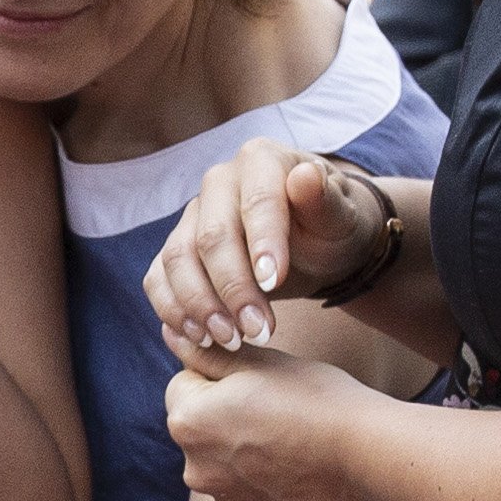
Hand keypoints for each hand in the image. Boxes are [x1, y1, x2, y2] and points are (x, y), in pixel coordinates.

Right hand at [148, 137, 385, 356]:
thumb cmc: (331, 227)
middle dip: (233, 289)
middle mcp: (218, 183)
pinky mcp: (177, 250)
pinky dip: (173, 311)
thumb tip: (304, 177)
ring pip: (177, 260)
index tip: (275, 283)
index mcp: (260, 160)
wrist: (317, 244)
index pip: (256, 201)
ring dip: (200, 306)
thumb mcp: (341, 216)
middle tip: (259, 331)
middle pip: (211, 236)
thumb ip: (325, 200)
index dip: (262, 243)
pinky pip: (158, 279)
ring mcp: (192, 217)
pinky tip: (200, 338)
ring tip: (231, 340)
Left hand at [167, 344, 402, 500]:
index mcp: (188, 421)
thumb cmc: (316, 398)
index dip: (218, 378)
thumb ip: (208, 354)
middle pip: (203, 432)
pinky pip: (254, 497)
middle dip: (227, 420)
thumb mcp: (260, 362)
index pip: (184, 387)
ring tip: (295, 443)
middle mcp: (196, 470)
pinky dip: (271, 486)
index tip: (256, 382)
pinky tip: (304, 472)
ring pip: (228, 468)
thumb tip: (173, 336)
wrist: (369, 457)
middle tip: (280, 411)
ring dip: (247, 456)